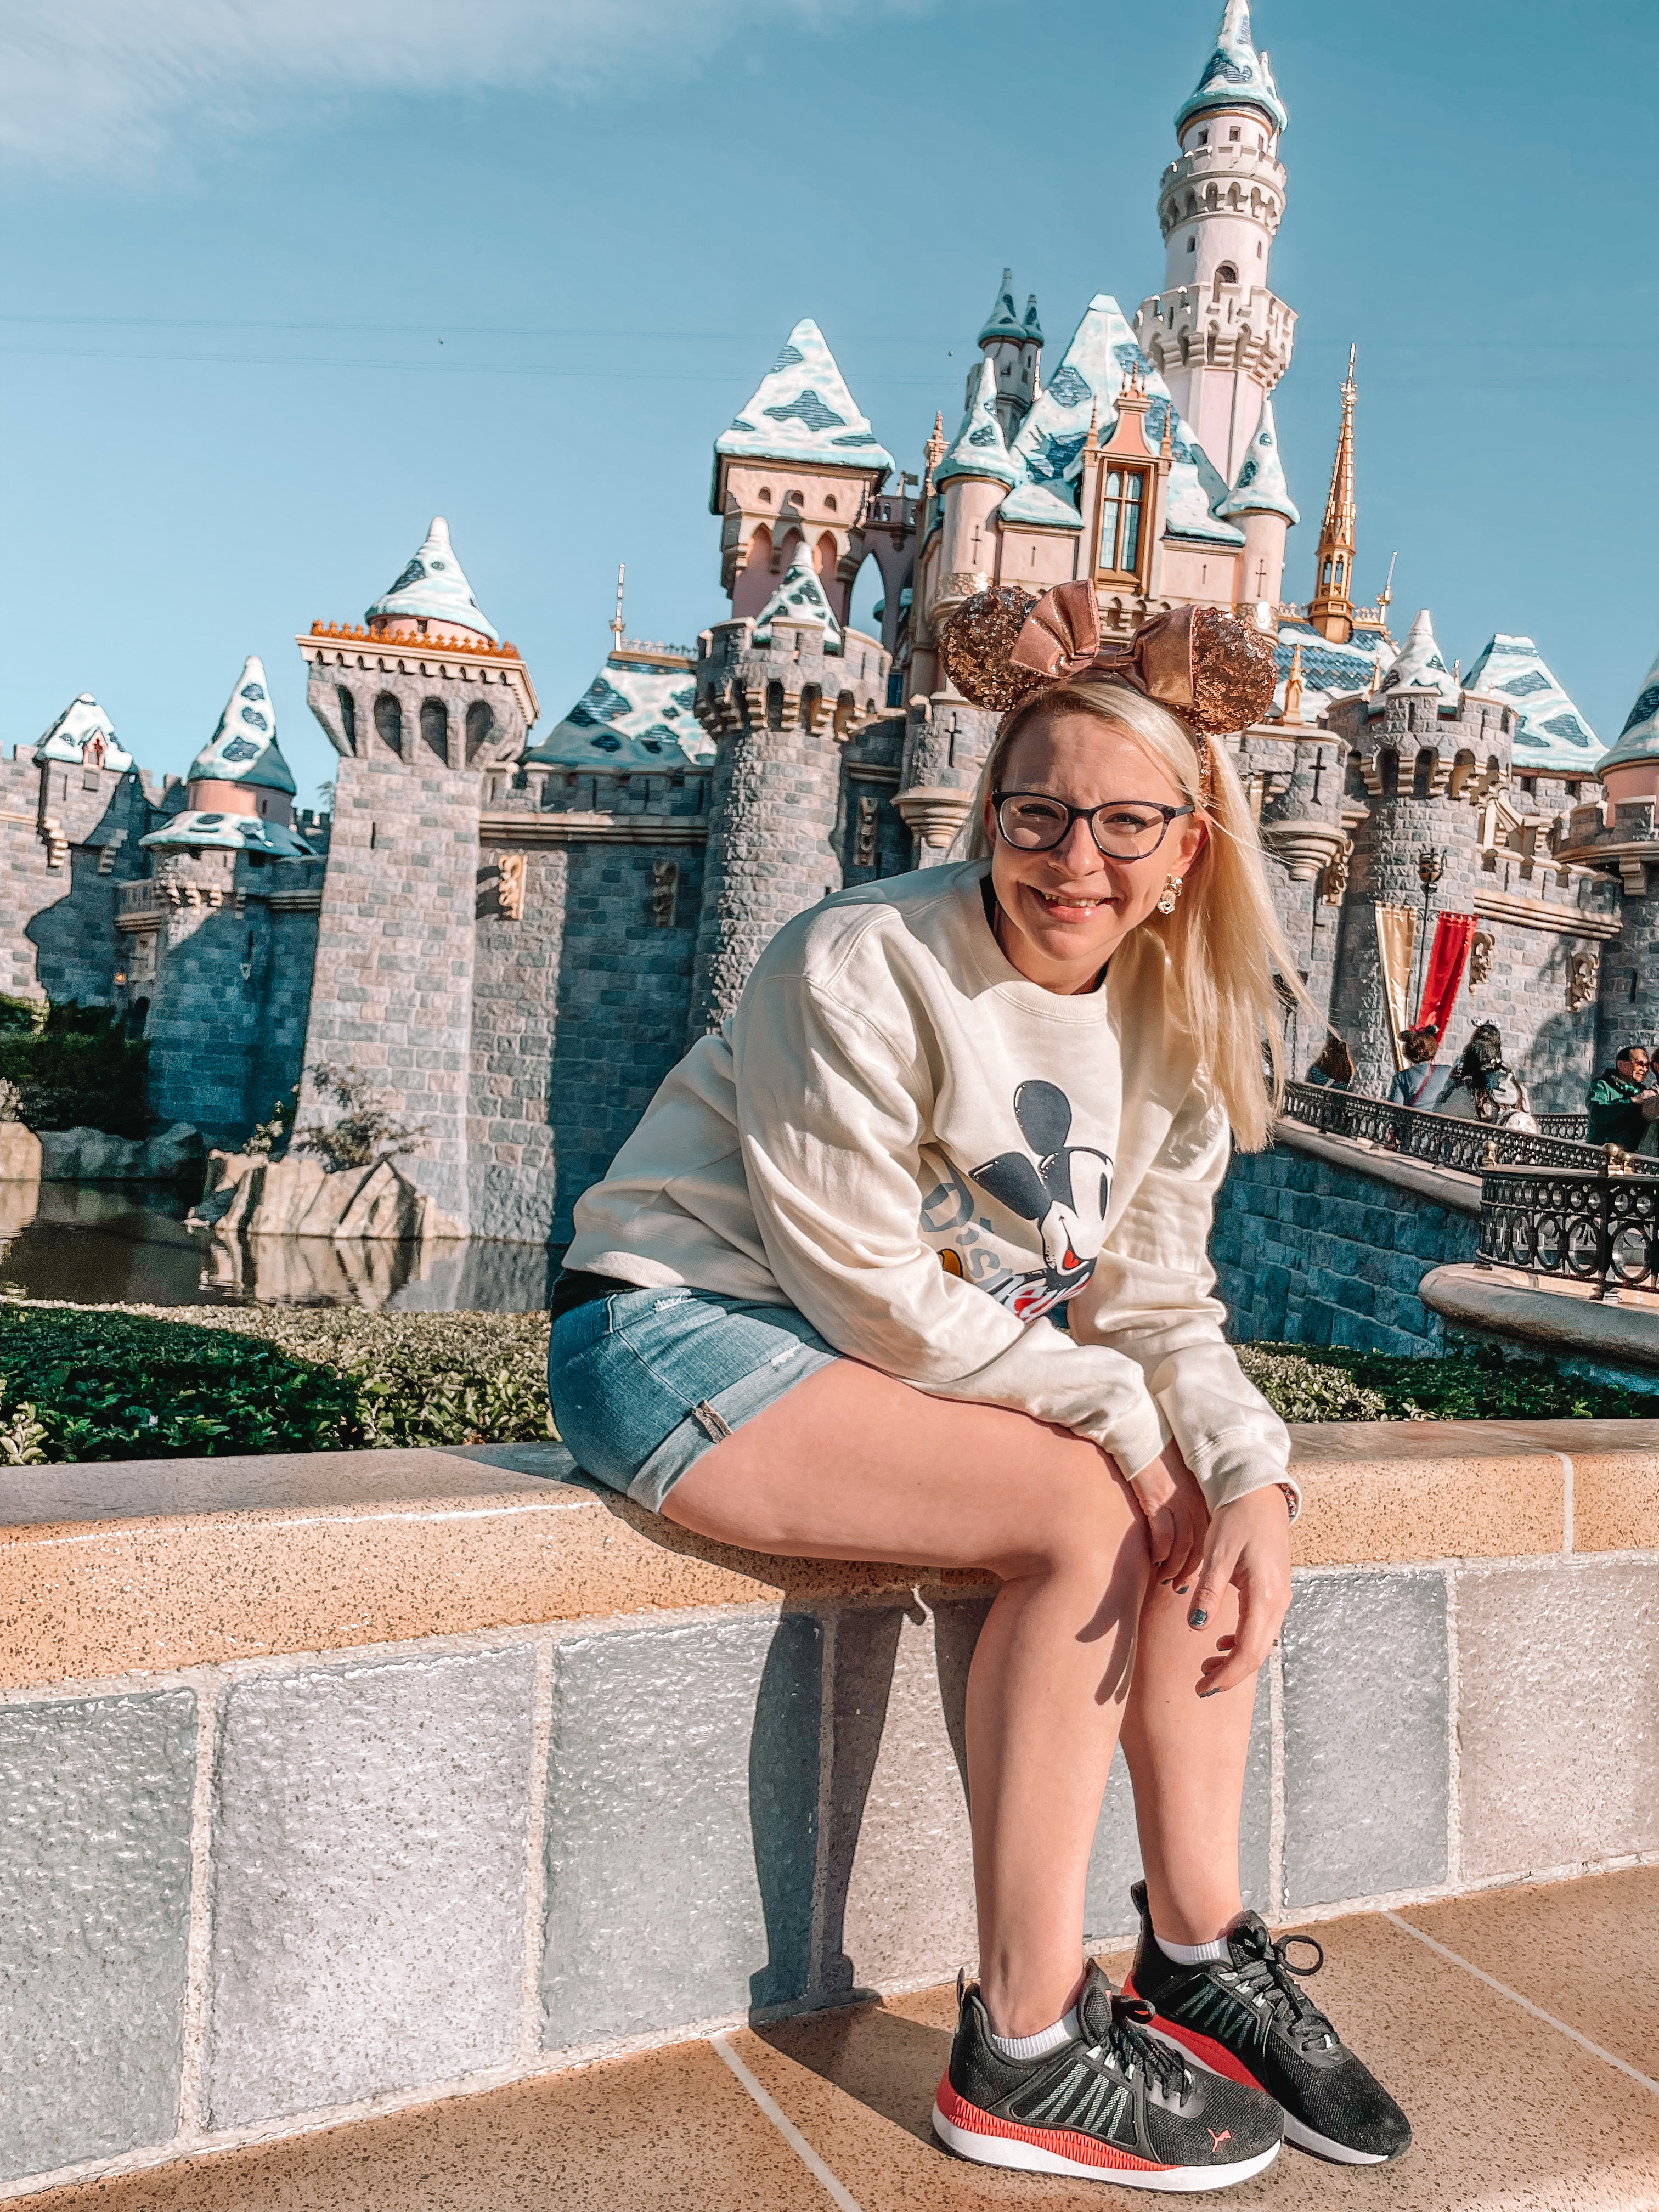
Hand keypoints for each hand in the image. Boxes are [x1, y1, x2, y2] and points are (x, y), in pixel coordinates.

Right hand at [1120, 1437, 1208, 1589]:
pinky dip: (1161, 1551)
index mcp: (1202, 1496)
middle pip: (1201, 1545)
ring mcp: (1178, 1500)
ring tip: (1166, 1578)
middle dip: (1191, 1570)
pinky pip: (1164, 1534)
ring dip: (1176, 1566)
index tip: (1195, 1575)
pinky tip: (1154, 1558)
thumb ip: (1182, 1505)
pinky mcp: (1158, 1498)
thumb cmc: (1155, 1457)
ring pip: (1184, 1545)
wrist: (1138, 1431)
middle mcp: (1195, 1500)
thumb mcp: (1177, 1481)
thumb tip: (1178, 1535)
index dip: (1204, 1559)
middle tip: (1180, 1586)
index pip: (1211, 1536)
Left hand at [1187, 1484, 1291, 1697]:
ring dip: (1237, 1660)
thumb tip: (1197, 1627)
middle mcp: (1278, 1601)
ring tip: (1208, 1668)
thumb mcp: (1218, 1554)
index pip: (1248, 1650)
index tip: (1204, 1688)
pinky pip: (1263, 1627)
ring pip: (1262, 1642)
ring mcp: (1280, 1596)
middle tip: (1202, 1686)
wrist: (1259, 1493)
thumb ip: (1209, 1592)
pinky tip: (1224, 1642)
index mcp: (1265, 1595)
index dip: (1227, 1675)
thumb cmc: (1237, 1519)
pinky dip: (1244, 1641)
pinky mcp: (1274, 1590)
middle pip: (1258, 1652)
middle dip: (1232, 1674)